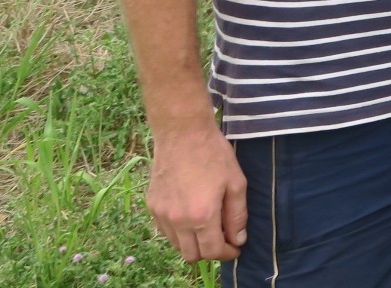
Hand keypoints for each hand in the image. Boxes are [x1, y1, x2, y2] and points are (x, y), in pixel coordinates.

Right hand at [146, 125, 246, 261]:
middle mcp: (178, 221)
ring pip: (177, 246)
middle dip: (210, 252)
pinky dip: (179, 232)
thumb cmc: (214, 155)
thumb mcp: (236, 183)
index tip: (236, 248)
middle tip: (223, 238)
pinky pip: (165, 231)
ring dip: (193, 243)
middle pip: (192, 255)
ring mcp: (161, 214)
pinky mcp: (152, 206)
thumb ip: (237, 215)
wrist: (182, 134)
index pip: (213, 252)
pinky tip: (190, 216)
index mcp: (201, 216)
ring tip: (207, 227)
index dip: (228, 253)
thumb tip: (238, 239)